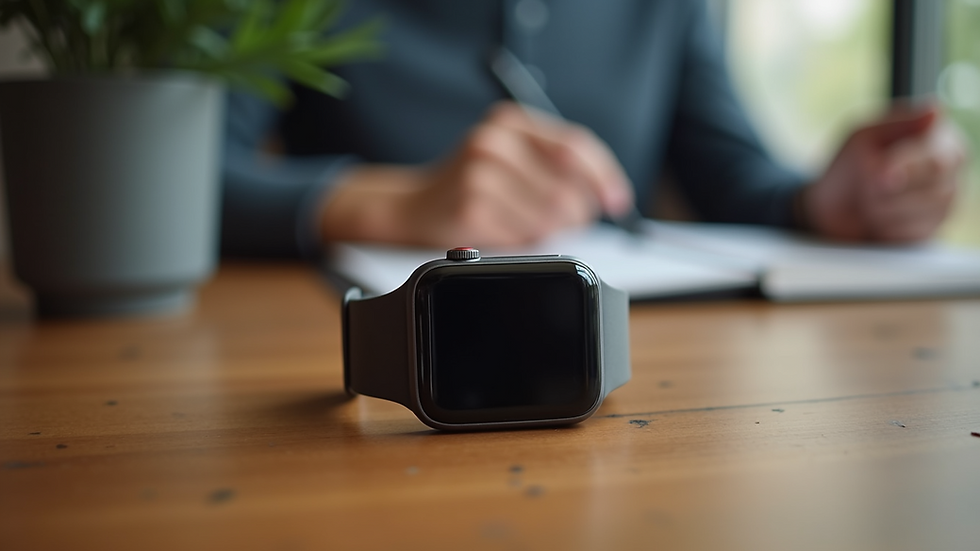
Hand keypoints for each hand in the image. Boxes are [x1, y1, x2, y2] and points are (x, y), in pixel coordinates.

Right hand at [319, 102, 633, 247]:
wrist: (412, 206)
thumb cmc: (471, 185)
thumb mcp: (510, 159)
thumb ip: (553, 165)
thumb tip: (603, 197)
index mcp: (510, 122)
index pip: (575, 146)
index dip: (603, 177)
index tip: (617, 202)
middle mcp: (494, 141)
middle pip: (568, 188)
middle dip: (577, 214)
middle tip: (565, 223)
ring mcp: (479, 174)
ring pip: (550, 218)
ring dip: (548, 231)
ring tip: (523, 224)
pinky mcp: (470, 208)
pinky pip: (524, 237)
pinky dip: (523, 242)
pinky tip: (503, 232)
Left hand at [802, 103, 966, 242]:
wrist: (831, 208)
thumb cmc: (849, 166)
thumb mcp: (863, 137)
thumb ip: (898, 124)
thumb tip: (936, 110)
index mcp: (939, 136)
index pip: (936, 159)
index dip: (905, 170)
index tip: (879, 177)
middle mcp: (951, 167)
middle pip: (935, 190)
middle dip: (888, 193)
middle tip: (867, 187)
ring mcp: (947, 199)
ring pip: (923, 214)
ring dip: (883, 209)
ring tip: (868, 199)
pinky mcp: (933, 229)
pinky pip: (913, 234)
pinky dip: (886, 228)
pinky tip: (877, 217)